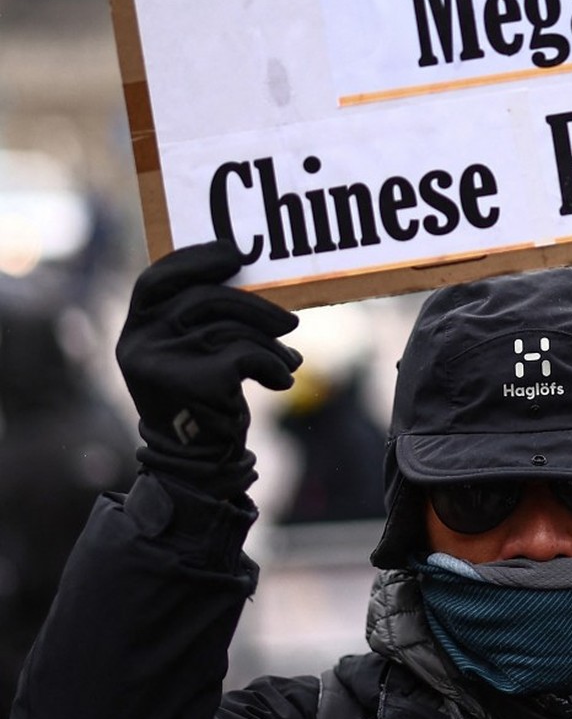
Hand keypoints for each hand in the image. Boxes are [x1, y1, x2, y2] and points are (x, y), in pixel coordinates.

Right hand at [116, 240, 301, 498]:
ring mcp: (164, 363)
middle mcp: (140, 345)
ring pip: (232, 328)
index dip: (194, 260)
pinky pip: (247, 354)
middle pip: (205, 299)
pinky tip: (280, 380)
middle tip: (290, 323)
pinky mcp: (194, 382)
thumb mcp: (192, 356)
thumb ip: (204, 321)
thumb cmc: (203, 402)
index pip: (155, 279)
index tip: (233, 253)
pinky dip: (274, 366)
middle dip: (256, 307)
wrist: (199, 465)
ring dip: (271, 344)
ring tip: (286, 361)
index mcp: (135, 332)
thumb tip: (258, 279)